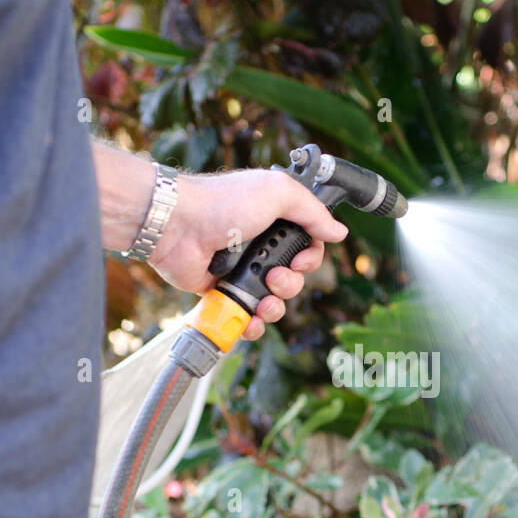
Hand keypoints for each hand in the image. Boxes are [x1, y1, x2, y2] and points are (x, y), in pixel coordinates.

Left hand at [150, 170, 348, 340]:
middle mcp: (260, 247)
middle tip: (274, 277)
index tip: (301, 260)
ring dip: (275, 307)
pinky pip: (246, 316)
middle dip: (291, 284)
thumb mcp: (277, 193)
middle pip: (294, 279)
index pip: (307, 248)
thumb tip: (339, 231)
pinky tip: (252, 320)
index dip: (310, 259)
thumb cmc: (223, 203)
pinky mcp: (223, 292)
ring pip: (274, 302)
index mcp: (274, 222)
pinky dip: (253, 324)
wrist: (178, 226)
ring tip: (263, 300)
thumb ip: (312, 211)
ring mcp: (242, 271)